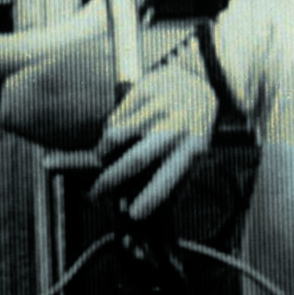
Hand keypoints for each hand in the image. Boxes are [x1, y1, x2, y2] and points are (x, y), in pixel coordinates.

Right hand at [90, 67, 216, 219]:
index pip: (170, 177)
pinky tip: (116, 135)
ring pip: (116, 136)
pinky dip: (109, 133)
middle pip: (136, 159)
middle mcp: (176, 126)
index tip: (133, 215)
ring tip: (103, 160)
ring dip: (104, 154)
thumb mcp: (194, 152)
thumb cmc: (192, 128)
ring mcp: (158, 107)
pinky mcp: (142, 91)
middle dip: (111, 181)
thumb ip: (175, 180)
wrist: (197, 79)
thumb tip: (147, 215)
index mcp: (194, 147)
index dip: (151, 198)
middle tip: (96, 194)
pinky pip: (115, 119)